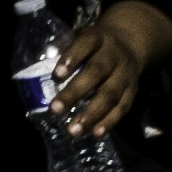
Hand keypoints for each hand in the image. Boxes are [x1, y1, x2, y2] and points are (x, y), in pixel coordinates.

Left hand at [52, 0, 171, 139]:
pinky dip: (109, 121)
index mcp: (98, 38)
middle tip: (56, 109)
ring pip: (110, 94)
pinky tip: (95, 133)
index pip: (85, 44)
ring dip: (91, 114)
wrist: (131, 43)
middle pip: (97, 72)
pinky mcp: (133, 90)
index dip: (71, 58)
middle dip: (75, 92)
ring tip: (73, 130)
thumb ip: (63, 50)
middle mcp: (114, 56)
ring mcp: (126, 75)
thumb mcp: (81, 38)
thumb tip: (38, 73)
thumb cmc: (94, 46)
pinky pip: (123, 107)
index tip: (56, 75)